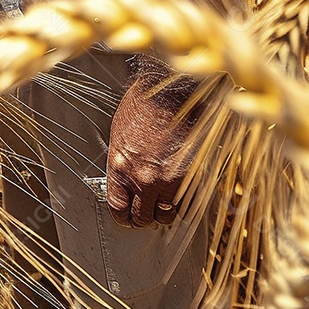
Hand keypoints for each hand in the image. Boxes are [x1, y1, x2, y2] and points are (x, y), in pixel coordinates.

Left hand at [106, 69, 199, 228]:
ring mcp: (168, 180)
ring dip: (164, 211)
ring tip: (164, 201)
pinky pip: (185, 204)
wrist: (172, 91)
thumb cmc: (144, 104)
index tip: (126, 216)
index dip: (122, 216)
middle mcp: (142, 178)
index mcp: (120, 165)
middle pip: (142, 217)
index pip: (117, 208)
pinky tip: (179, 192)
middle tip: (146, 212)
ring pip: (166, 215)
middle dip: (143, 217)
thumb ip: (123, 161)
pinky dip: (183, 202)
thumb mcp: (120, 133)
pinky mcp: (190, 177)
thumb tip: (125, 179)